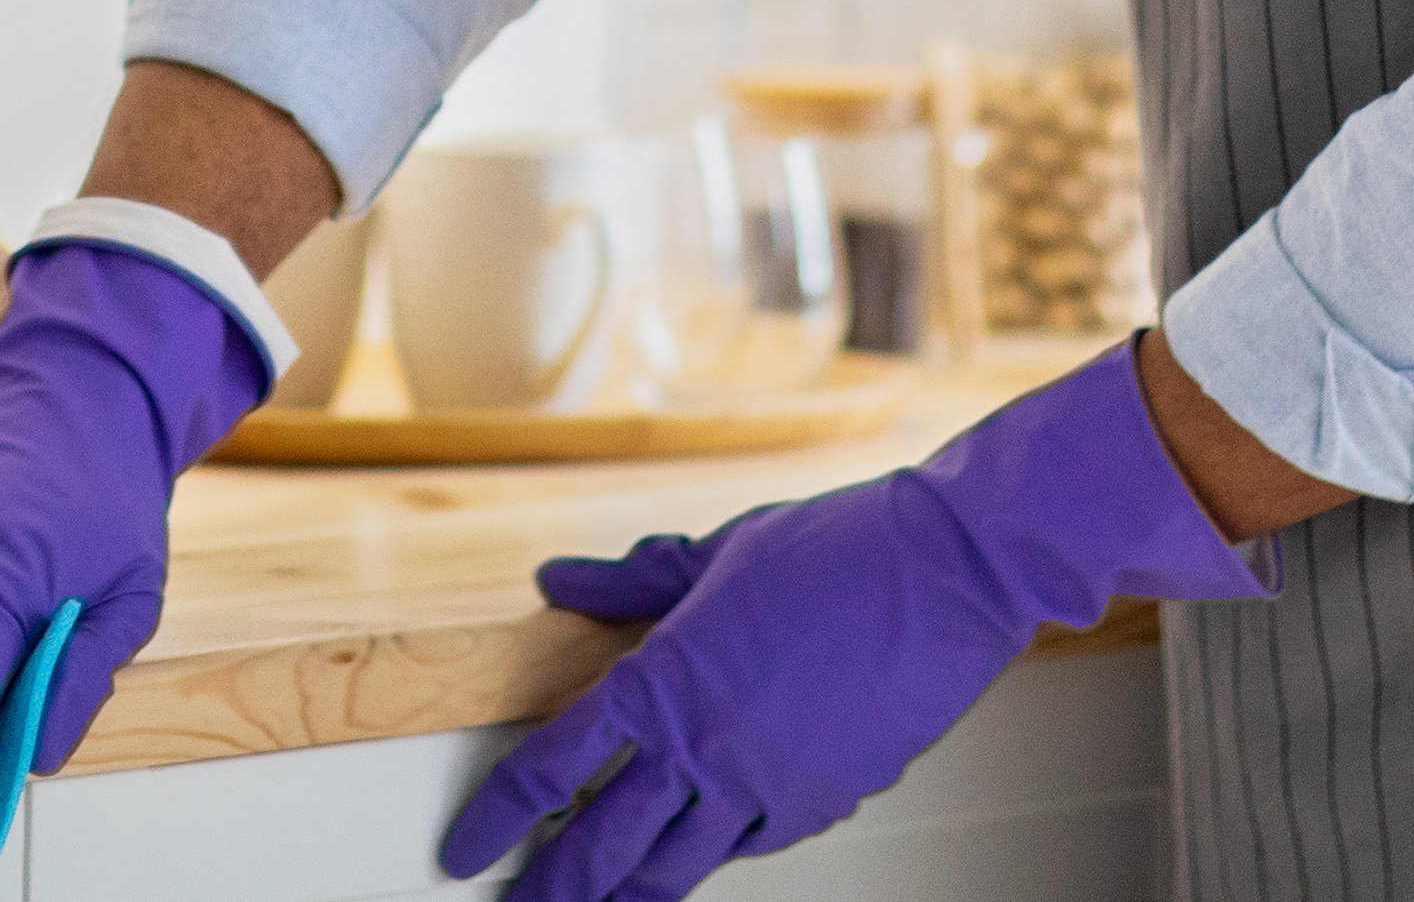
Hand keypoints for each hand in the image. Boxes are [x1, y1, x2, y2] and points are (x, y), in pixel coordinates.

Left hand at [439, 340, 1272, 899]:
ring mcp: (762, 783)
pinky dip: (713, 854)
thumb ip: (627, 584)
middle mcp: (703, 745)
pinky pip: (747, 846)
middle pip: (599, 844)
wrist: (947, 573)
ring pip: (671, 870)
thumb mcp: (718, 553)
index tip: (466, 848)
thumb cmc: (840, 548)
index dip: (498, 816)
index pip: (552, 765)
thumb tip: (557, 583)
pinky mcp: (818, 802)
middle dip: (549, 888)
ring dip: (622, 899)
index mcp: (663, 678)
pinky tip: (697, 856)